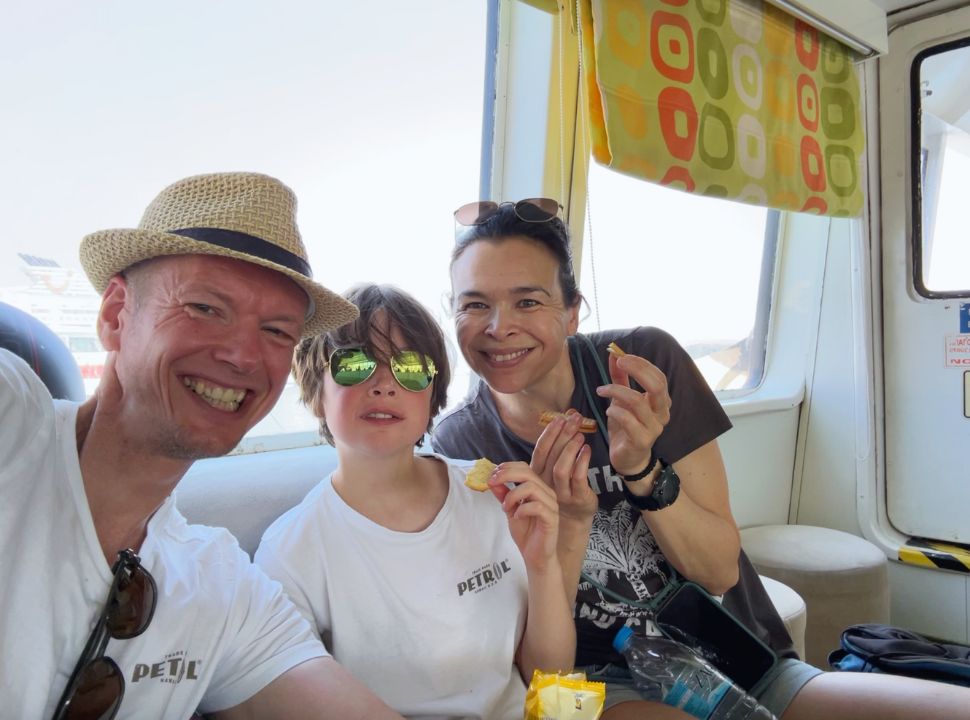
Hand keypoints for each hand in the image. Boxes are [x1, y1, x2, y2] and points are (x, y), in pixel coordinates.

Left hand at [488, 462, 560, 571]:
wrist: (535, 557)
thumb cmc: (526, 533)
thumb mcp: (510, 510)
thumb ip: (503, 495)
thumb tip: (492, 481)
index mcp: (537, 488)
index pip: (524, 468)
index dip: (507, 468)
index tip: (491, 476)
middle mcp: (546, 493)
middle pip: (527, 473)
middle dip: (506, 475)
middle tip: (492, 483)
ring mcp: (551, 505)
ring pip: (532, 487)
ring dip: (513, 495)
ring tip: (505, 508)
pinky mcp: (552, 518)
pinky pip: (538, 506)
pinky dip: (522, 509)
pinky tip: (516, 517)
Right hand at [530, 413, 595, 522]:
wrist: (572, 519)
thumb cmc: (563, 489)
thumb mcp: (554, 470)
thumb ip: (557, 447)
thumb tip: (566, 418)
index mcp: (537, 474)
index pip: (540, 450)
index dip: (549, 433)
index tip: (559, 418)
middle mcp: (545, 483)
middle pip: (551, 456)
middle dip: (563, 435)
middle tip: (574, 419)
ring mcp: (560, 492)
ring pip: (561, 468)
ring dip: (570, 449)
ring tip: (580, 434)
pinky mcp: (576, 498)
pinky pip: (578, 478)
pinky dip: (582, 462)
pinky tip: (587, 450)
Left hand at [596, 351, 671, 475]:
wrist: (628, 459)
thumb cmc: (627, 427)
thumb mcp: (621, 400)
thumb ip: (620, 378)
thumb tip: (614, 353)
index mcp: (660, 401)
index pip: (658, 376)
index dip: (641, 364)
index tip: (621, 356)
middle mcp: (661, 413)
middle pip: (657, 386)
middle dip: (637, 370)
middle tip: (618, 363)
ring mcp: (654, 428)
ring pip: (638, 402)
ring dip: (616, 391)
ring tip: (602, 390)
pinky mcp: (642, 440)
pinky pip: (629, 420)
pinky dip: (616, 411)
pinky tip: (608, 410)